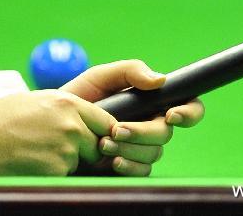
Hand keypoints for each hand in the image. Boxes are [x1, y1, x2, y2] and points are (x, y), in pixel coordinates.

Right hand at [0, 89, 115, 175]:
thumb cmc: (0, 118)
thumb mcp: (33, 100)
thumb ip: (61, 107)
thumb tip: (77, 115)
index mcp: (67, 103)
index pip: (105, 120)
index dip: (102, 131)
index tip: (96, 137)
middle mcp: (72, 126)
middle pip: (97, 144)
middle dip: (85, 149)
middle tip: (58, 148)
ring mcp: (66, 150)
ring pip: (79, 161)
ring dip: (66, 162)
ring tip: (37, 153)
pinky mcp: (58, 171)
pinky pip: (64, 175)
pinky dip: (52, 173)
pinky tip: (32, 164)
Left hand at [60, 60, 204, 176]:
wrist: (53, 125)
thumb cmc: (78, 97)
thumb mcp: (99, 77)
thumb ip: (129, 71)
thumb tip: (160, 80)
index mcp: (150, 102)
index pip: (187, 105)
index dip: (189, 112)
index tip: (171, 115)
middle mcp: (151, 125)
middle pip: (165, 133)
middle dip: (142, 132)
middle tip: (116, 129)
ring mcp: (142, 147)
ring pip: (154, 153)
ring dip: (130, 148)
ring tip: (102, 143)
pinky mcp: (130, 165)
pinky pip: (142, 171)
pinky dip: (128, 166)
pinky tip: (111, 161)